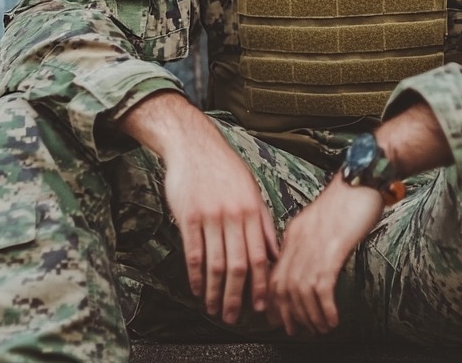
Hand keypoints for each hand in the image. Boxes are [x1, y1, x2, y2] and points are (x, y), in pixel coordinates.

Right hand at [162, 138, 280, 323]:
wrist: (194, 145)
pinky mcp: (188, 216)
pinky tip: (196, 289)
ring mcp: (210, 216)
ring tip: (213, 308)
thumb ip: (262, 223)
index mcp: (253, 211)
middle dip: (236, 296)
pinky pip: (193, 252)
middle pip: (238, 265)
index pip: (260, 256)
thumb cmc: (225, 168)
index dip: (261, 285)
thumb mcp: (251, 191)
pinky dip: (194, 275)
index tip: (260, 305)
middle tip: (234, 317)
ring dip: (214, 291)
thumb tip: (273, 253)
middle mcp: (234, 216)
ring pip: (214, 263)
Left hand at [268, 180, 382, 335]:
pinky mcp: (332, 247)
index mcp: (293, 234)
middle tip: (296, 332)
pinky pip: (321, 287)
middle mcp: (298, 241)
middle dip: (288, 315)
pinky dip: (324, 309)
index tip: (279, 319)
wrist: (364, 175)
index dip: (274, 302)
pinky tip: (331, 319)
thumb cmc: (350, 198)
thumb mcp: (321, 221)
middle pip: (282, 287)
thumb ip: (309, 240)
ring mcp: (314, 244)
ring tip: (318, 330)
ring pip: (300, 292)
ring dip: (309, 317)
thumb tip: (307, 264)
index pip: (273, 274)